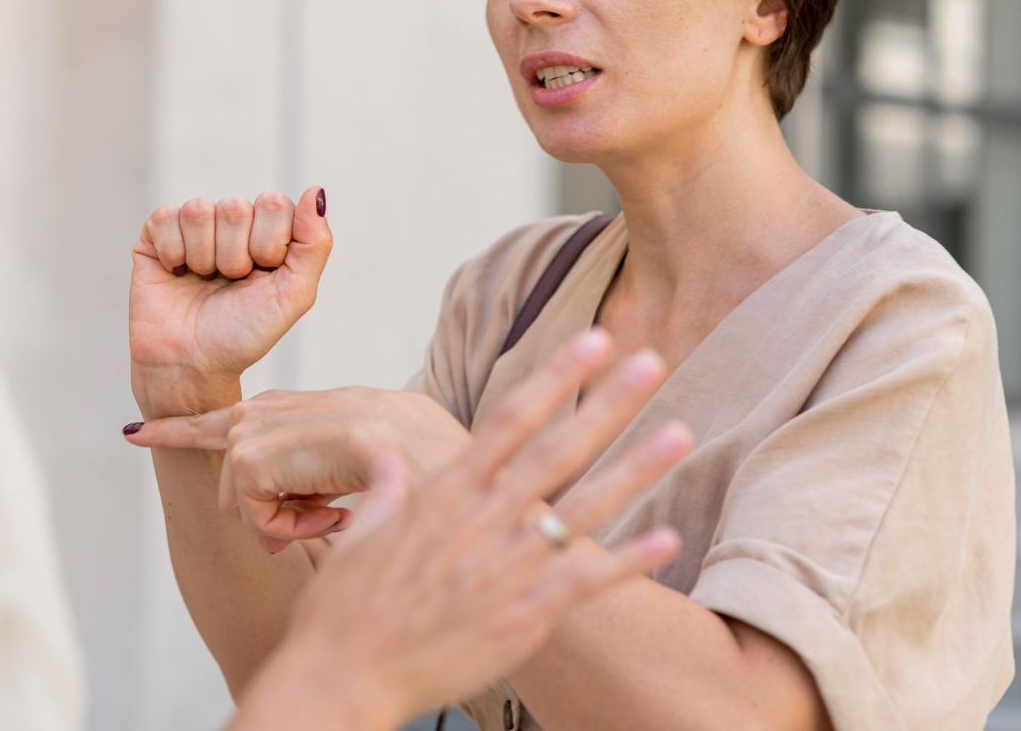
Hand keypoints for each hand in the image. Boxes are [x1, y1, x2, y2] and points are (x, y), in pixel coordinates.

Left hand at [125, 387, 469, 551]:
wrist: (504, 510)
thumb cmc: (455, 517)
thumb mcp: (395, 489)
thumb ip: (341, 481)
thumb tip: (285, 506)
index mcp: (357, 411)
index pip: (261, 409)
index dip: (194, 425)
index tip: (140, 429)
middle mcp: (336, 402)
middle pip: (240, 430)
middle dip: (226, 471)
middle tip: (232, 486)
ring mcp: (320, 417)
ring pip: (242, 468)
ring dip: (275, 512)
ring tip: (331, 522)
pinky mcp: (304, 441)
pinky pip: (252, 492)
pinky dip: (281, 521)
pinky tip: (329, 521)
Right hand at [130, 186, 331, 415]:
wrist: (191, 365)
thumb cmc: (243, 335)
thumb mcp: (293, 296)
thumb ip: (314, 243)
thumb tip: (316, 191)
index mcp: (267, 232)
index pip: (274, 204)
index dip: (268, 246)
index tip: (262, 276)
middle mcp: (232, 224)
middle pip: (235, 207)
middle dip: (234, 257)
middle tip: (229, 283)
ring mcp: (193, 227)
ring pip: (200, 210)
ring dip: (203, 258)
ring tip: (203, 281)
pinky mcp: (156, 235)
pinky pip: (166, 217)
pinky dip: (174, 254)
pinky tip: (177, 275)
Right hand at [228, 331, 691, 730]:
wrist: (341, 678)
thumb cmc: (342, 613)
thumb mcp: (355, 538)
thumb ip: (383, 494)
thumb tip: (388, 459)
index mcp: (442, 495)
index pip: (508, 421)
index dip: (554, 378)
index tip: (592, 342)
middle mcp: (480, 523)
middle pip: (555, 451)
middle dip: (606, 404)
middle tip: (651, 362)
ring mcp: (504, 569)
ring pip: (581, 510)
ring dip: (633, 470)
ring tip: (679, 432)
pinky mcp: (519, 618)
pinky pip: (584, 584)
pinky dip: (626, 563)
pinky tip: (667, 539)